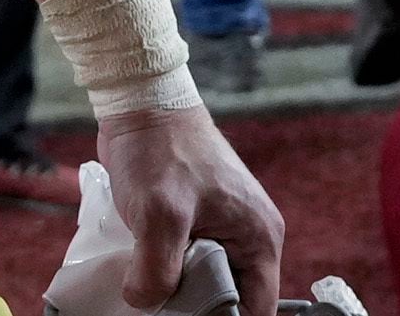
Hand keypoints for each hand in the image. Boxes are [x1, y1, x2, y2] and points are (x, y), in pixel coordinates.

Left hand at [92, 102, 281, 313]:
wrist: (140, 104)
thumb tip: (146, 302)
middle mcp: (248, 235)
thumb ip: (158, 270)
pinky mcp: (194, 221)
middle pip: (229, 298)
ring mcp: (222, 227)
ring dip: (176, 289)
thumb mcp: (159, 215)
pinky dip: (164, 270)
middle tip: (162, 307)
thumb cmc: (160, 149)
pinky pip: (185, 261)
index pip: (256, 309)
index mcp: (259, 237)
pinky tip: (140, 269)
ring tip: (148, 286)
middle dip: (196, 308)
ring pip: (203, 281)